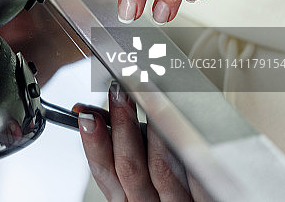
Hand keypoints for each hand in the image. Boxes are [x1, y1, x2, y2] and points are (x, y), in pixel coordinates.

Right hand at [74, 83, 210, 201]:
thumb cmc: (172, 197)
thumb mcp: (142, 181)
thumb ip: (127, 151)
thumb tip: (99, 114)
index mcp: (129, 200)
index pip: (104, 172)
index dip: (93, 142)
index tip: (86, 114)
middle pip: (129, 167)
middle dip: (121, 126)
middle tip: (118, 93)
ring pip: (160, 168)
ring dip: (151, 130)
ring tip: (148, 99)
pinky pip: (198, 176)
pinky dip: (187, 149)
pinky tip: (181, 126)